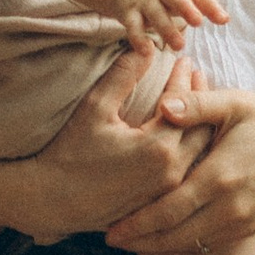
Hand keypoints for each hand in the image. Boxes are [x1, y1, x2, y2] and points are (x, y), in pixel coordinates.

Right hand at [6, 41, 211, 243]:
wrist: (52, 203)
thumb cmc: (69, 154)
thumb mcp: (94, 108)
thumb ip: (123, 76)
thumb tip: (146, 49)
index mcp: (158, 147)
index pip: (183, 104)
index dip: (183, 78)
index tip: (184, 60)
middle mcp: (171, 173)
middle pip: (202, 130)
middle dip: (202, 101)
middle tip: (198, 77)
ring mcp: (168, 193)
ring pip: (200, 154)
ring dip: (200, 125)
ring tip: (197, 104)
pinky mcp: (162, 204)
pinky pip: (189, 173)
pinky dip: (193, 150)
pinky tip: (187, 138)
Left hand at [105, 85, 254, 254]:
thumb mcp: (236, 104)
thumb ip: (198, 104)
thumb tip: (163, 104)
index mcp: (220, 176)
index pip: (168, 209)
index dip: (137, 223)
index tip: (110, 227)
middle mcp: (230, 207)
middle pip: (175, 235)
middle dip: (141, 241)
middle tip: (110, 240)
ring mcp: (242, 221)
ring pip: (193, 244)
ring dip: (160, 248)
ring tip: (131, 244)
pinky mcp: (251, 228)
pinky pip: (212, 245)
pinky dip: (186, 248)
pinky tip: (165, 243)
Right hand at [111, 0, 229, 50]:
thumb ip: (202, 5)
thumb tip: (225, 19)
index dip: (210, 4)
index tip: (223, 20)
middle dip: (185, 7)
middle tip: (198, 23)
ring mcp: (144, 1)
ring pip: (155, 13)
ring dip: (167, 29)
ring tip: (179, 46)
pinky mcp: (128, 13)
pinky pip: (132, 26)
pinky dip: (138, 38)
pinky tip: (147, 52)